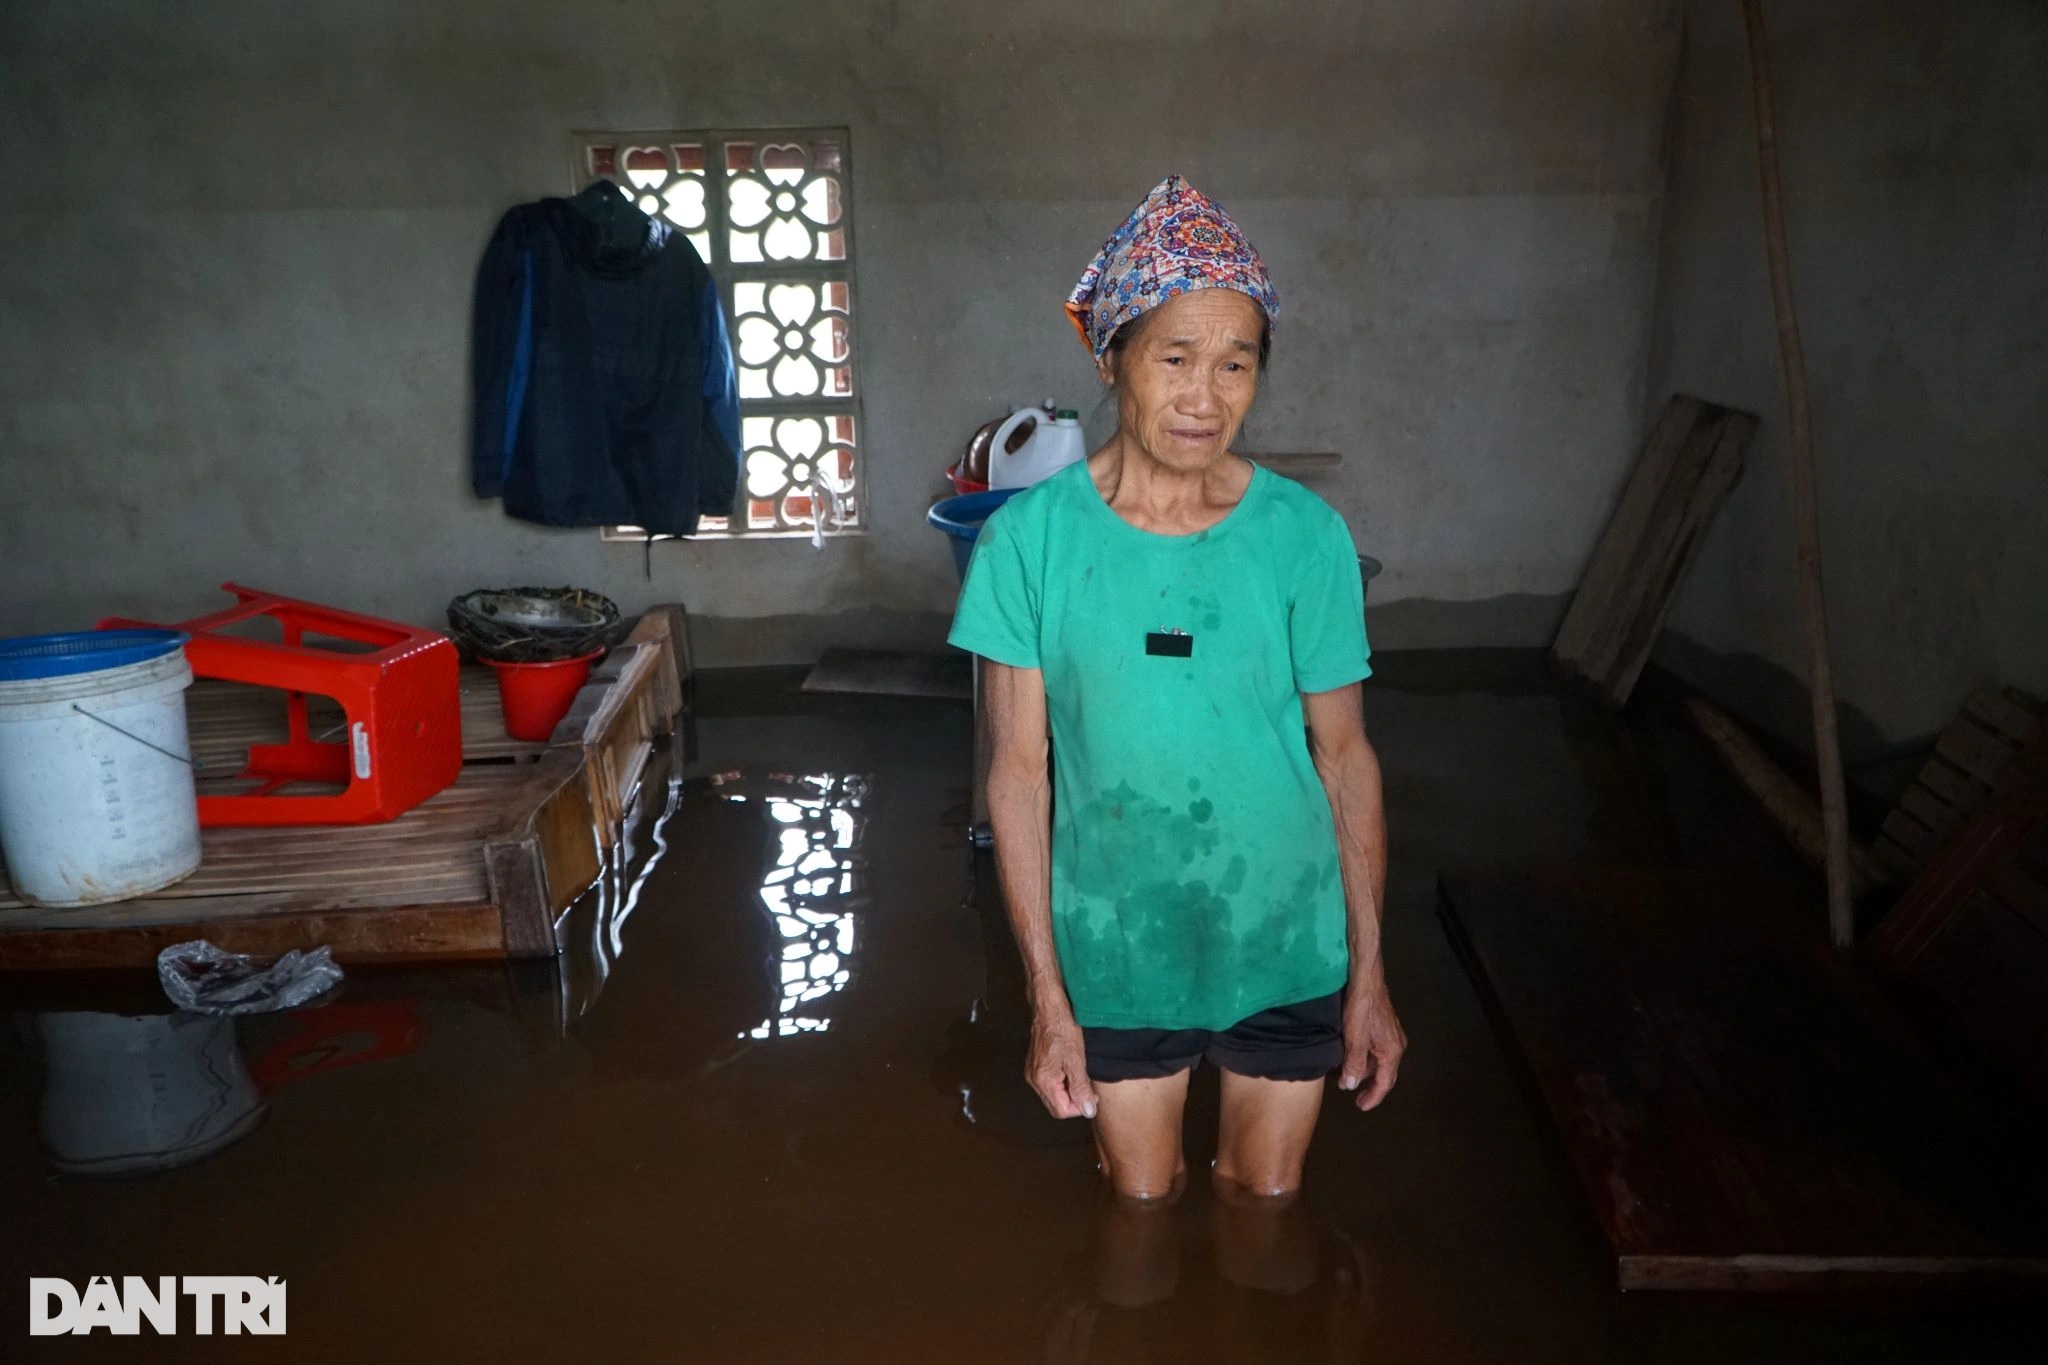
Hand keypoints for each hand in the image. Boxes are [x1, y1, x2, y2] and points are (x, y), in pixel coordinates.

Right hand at [1027, 1010, 1098, 1119]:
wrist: (1049, 1006)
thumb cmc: (1063, 1027)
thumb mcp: (1077, 1059)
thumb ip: (1081, 1088)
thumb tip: (1088, 1111)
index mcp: (1043, 1080)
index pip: (1061, 1111)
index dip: (1080, 1108)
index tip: (1093, 1096)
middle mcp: (1034, 1080)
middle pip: (1056, 1105)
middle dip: (1075, 1101)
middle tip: (1089, 1087)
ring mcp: (1033, 1072)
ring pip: (1054, 1095)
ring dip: (1070, 1092)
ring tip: (1082, 1076)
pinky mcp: (1035, 1065)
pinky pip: (1050, 1084)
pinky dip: (1063, 1083)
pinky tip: (1072, 1070)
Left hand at [1337, 983, 1404, 1110]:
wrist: (1365, 977)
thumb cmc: (1361, 1006)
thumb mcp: (1354, 1038)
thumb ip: (1353, 1064)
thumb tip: (1351, 1085)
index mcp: (1392, 1051)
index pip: (1385, 1082)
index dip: (1373, 1097)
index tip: (1361, 1106)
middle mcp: (1396, 1044)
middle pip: (1383, 1073)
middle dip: (1367, 1084)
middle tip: (1351, 1093)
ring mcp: (1391, 1034)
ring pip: (1378, 1060)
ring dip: (1363, 1069)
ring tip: (1345, 1075)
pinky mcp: (1383, 1025)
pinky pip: (1375, 1049)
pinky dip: (1364, 1057)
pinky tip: (1349, 1055)